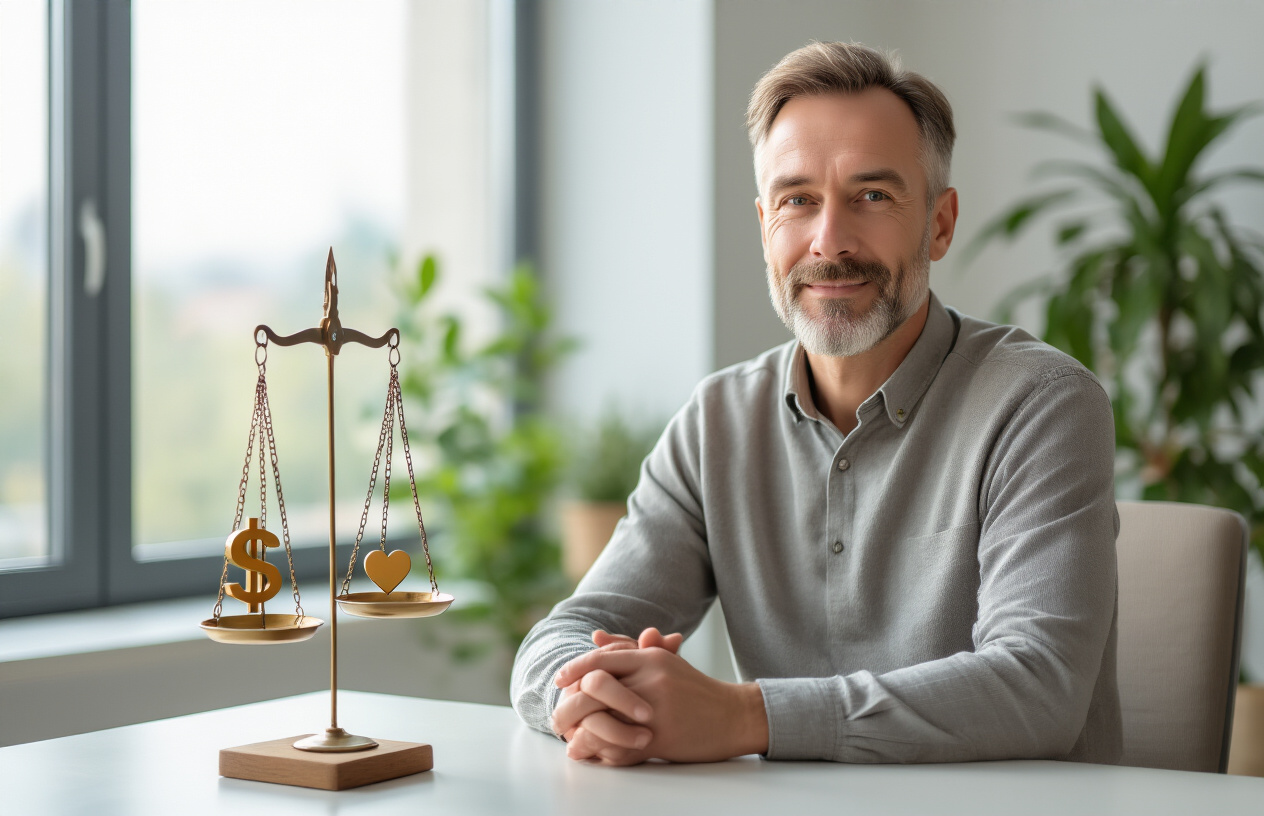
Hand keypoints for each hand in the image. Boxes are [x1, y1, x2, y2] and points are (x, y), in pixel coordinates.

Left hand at [555, 646, 768, 764]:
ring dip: (582, 731)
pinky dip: (602, 752)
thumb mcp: (665, 663)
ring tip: (569, 739)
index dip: (574, 669)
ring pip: (603, 718)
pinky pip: (620, 745)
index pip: (601, 658)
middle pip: (594, 686)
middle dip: (571, 703)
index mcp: (650, 657)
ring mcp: (655, 708)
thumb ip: (629, 651)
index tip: (559, 681)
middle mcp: (651, 678)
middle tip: (559, 715)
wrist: (734, 715)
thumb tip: (595, 636)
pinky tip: (592, 755)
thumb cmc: (695, 690)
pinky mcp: (660, 736)